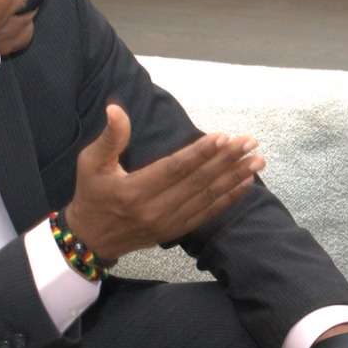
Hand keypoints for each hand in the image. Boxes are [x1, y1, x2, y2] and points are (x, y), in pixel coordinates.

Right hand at [63, 104, 263, 260]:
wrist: (91, 238)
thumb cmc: (92, 194)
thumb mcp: (90, 163)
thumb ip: (110, 138)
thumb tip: (116, 109)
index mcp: (134, 190)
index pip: (175, 168)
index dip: (200, 153)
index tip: (223, 137)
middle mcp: (155, 209)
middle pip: (198, 182)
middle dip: (227, 160)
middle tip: (249, 142)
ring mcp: (168, 223)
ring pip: (207, 197)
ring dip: (234, 178)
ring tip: (257, 160)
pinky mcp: (177, 231)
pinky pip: (208, 213)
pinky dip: (229, 199)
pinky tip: (246, 183)